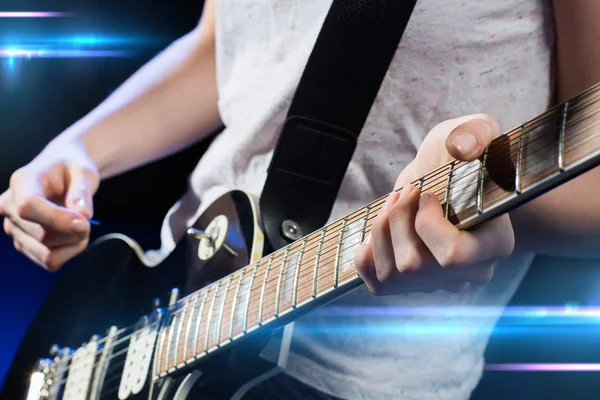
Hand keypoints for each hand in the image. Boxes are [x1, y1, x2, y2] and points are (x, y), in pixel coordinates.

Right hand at [0, 141, 99, 270]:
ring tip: (82, 227)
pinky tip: (74, 236)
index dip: (58, 219)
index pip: (28, 206)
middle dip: (75, 233)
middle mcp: (9, 206)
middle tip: (89, 221)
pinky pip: (49, 261)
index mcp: (22, 181)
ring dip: (74, 245)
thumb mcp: (83, 171)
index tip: (85, 222)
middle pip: (42, 235)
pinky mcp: (23, 244)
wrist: (60, 173)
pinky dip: (68, 253)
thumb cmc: (71, 168)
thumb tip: (82, 215)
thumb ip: (83, 191)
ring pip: (46, 254)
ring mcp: (13, 228)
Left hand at [354, 114, 514, 294]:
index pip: (452, 257)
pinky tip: (379, 228)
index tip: (426, 193)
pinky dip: (367, 254)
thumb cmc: (462, 154)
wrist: (445, 175)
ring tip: (393, 204)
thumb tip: (463, 149)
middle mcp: (471, 273)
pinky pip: (377, 283)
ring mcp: (440, 283)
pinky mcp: (411, 284)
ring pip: (392, 274)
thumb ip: (475, 133)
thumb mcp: (474, 130)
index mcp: (496, 243)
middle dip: (396, 221)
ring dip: (381, 232)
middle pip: (413, 266)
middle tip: (405, 192)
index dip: (425, 223)